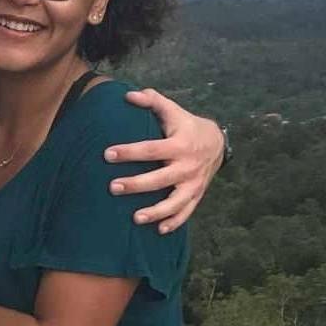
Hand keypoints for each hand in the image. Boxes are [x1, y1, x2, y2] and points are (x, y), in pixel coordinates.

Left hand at [103, 88, 225, 233]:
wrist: (217, 142)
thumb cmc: (186, 125)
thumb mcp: (172, 110)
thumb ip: (152, 100)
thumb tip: (129, 95)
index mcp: (179, 145)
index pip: (151, 150)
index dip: (129, 152)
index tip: (108, 154)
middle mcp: (187, 166)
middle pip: (159, 179)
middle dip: (136, 184)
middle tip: (113, 187)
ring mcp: (193, 183)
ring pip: (174, 202)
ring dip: (156, 211)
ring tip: (135, 218)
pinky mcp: (197, 195)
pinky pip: (186, 212)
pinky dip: (174, 222)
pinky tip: (159, 230)